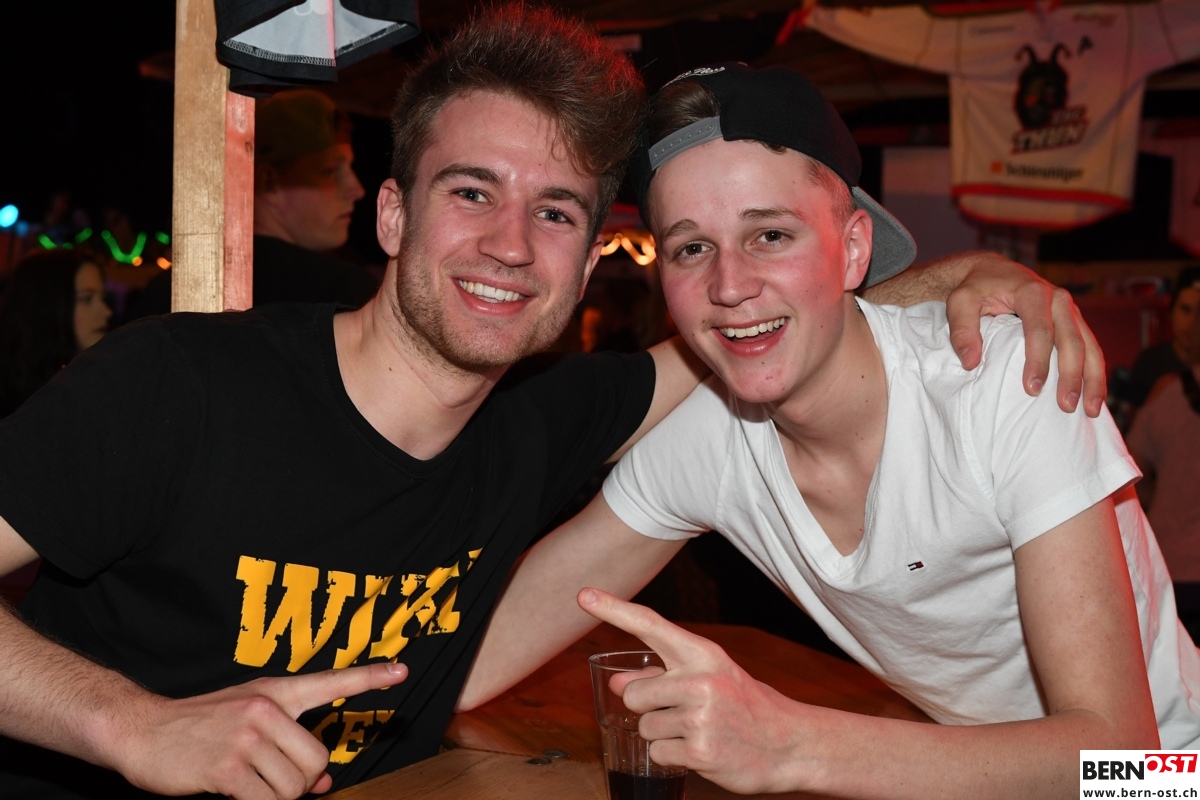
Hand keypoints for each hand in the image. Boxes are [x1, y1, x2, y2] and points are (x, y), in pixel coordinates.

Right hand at [114, 662, 407, 798]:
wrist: (141, 731)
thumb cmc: (200, 729)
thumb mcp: (249, 724)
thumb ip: (289, 745)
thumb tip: (327, 779)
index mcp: (275, 692)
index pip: (329, 680)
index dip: (368, 677)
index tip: (402, 670)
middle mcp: (266, 709)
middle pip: (318, 759)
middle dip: (305, 782)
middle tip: (275, 782)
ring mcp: (247, 736)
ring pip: (295, 786)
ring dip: (278, 798)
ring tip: (250, 786)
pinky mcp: (228, 766)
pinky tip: (236, 795)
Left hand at [578, 588, 810, 794]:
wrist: (790, 744)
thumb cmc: (743, 706)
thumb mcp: (709, 678)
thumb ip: (661, 676)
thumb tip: (615, 682)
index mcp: (703, 654)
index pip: (651, 625)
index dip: (614, 610)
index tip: (583, 596)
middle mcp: (701, 680)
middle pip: (634, 694)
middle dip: (648, 708)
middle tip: (684, 712)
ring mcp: (701, 716)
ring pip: (644, 727)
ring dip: (663, 735)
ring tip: (698, 731)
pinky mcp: (700, 750)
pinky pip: (658, 753)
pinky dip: (674, 757)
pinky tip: (702, 751)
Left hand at [945, 251, 1104, 415]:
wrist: (991, 271)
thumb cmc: (974, 288)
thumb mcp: (959, 302)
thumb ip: (961, 329)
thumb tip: (971, 363)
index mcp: (1032, 292)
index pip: (1040, 330)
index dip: (1038, 361)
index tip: (1032, 389)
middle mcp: (1058, 299)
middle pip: (1071, 341)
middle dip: (1071, 375)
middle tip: (1065, 406)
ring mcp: (1069, 310)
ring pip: (1089, 346)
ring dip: (1092, 379)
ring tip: (1091, 410)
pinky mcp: (1073, 321)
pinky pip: (1090, 347)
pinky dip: (1094, 372)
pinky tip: (1094, 396)